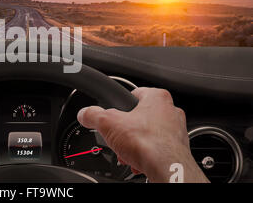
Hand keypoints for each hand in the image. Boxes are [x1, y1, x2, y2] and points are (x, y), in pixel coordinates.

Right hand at [77, 87, 208, 182]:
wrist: (167, 168)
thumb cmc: (148, 143)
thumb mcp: (108, 123)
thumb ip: (93, 115)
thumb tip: (85, 114)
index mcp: (157, 97)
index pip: (133, 94)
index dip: (119, 105)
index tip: (112, 114)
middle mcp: (170, 111)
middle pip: (139, 117)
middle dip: (126, 130)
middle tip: (117, 137)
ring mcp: (176, 130)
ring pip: (147, 134)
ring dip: (134, 144)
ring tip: (126, 152)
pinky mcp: (177, 149)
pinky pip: (156, 148)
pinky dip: (145, 154)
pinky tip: (137, 160)